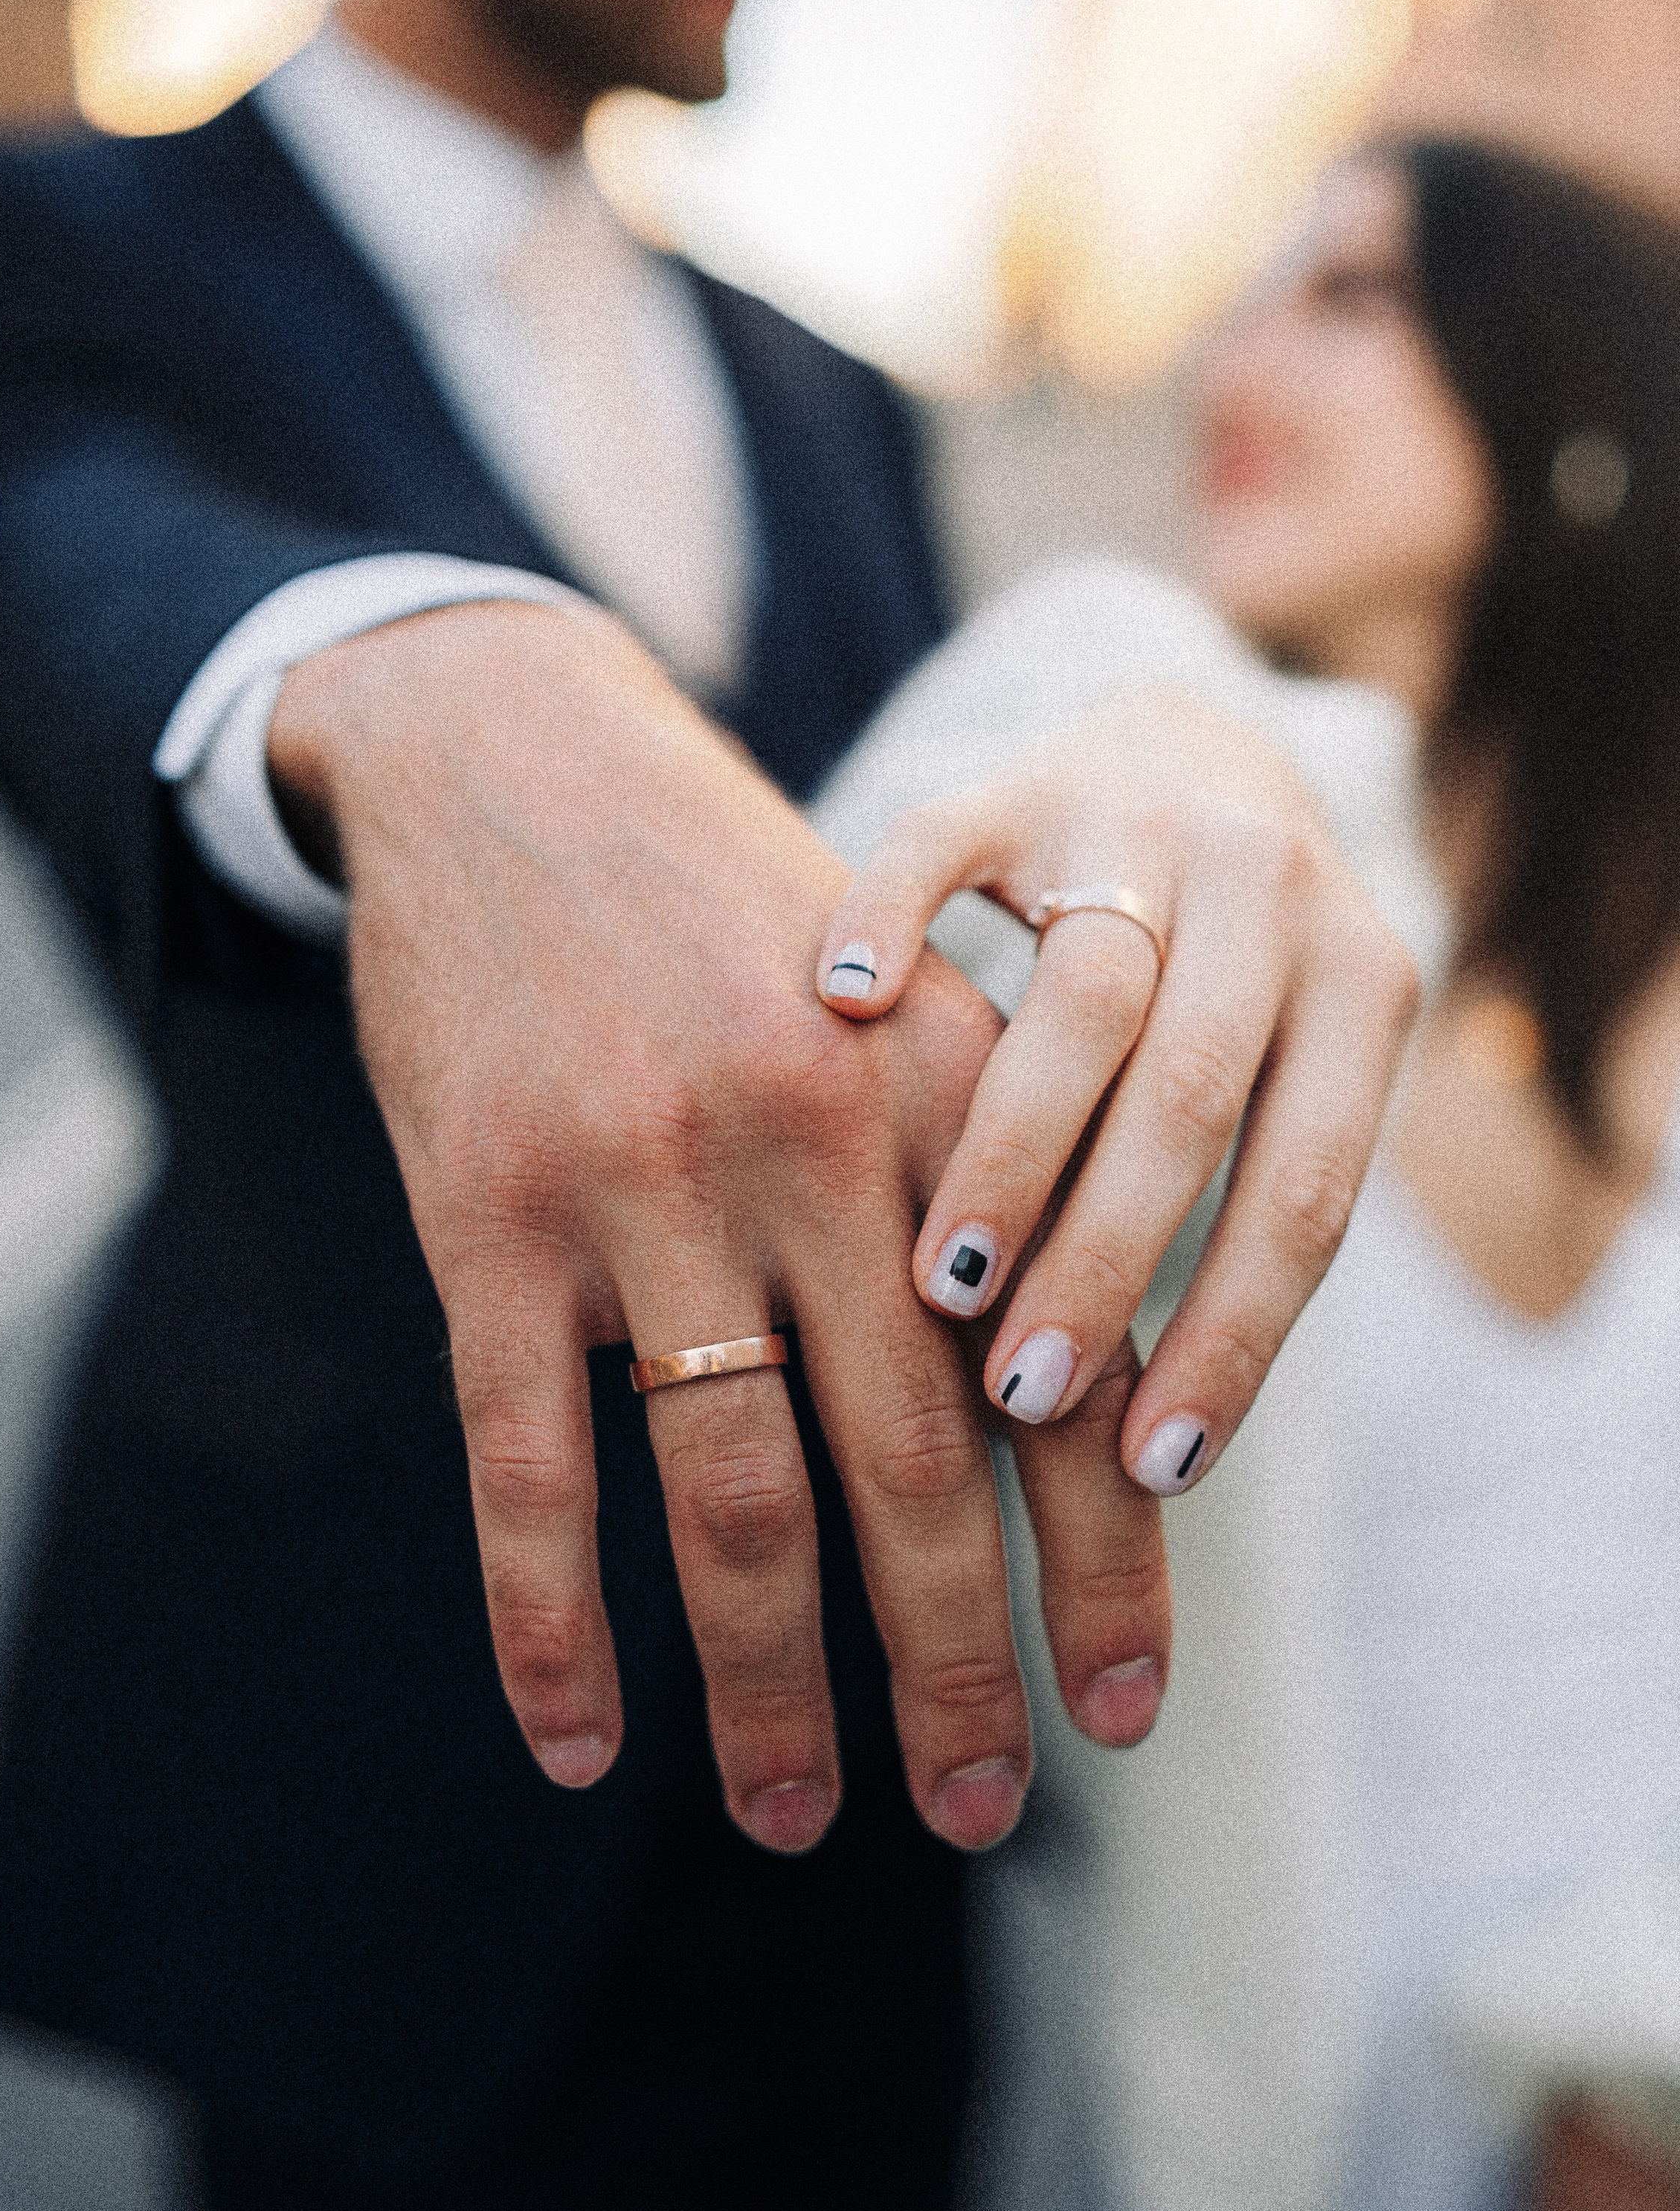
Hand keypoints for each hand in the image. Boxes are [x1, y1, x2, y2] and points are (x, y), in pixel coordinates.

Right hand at [271, 604, 1176, 1859]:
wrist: (515, 758)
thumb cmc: (729, 910)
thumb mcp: (895, 1006)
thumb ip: (982, 1181)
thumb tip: (1063, 1421)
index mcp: (948, 1099)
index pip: (1058, 1370)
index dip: (1106, 1559)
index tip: (1127, 1715)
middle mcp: (820, 1150)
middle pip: (916, 1466)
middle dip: (959, 1663)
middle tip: (978, 1810)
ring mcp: (645, 1185)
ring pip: (730, 1494)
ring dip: (770, 1685)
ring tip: (794, 1818)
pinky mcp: (490, 1214)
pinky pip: (526, 1461)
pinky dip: (552, 1621)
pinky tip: (573, 1741)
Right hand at [817, 683, 1418, 1495]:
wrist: (1192, 744)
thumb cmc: (1229, 977)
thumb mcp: (1282, 1061)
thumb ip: (1234, 1199)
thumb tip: (1146, 1464)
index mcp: (1361, 981)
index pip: (1310, 1187)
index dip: (1235, 1333)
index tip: (1151, 1466)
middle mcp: (1267, 887)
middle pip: (1192, 1093)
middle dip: (1107, 1258)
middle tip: (1023, 1392)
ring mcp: (1136, 817)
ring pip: (1084, 992)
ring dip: (1014, 1150)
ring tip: (941, 1284)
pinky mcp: (1015, 774)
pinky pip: (944, 837)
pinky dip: (893, 916)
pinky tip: (848, 1007)